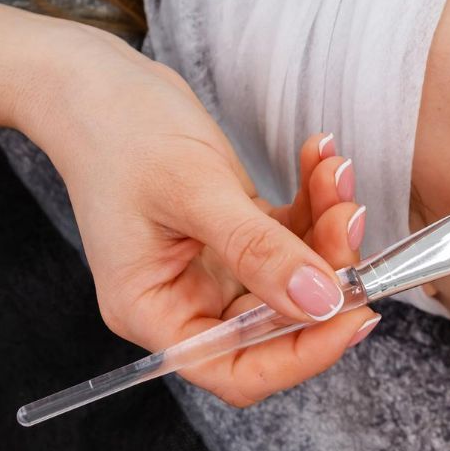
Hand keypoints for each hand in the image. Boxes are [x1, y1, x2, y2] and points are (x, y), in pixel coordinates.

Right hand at [18, 26, 378, 407]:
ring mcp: (210, 267)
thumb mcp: (193, 189)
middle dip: (325, 274)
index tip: (354, 315)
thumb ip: (258, 250)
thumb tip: (322, 302)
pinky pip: (288, 234)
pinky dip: (313, 201)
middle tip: (352, 218)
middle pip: (275, 323)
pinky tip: (319, 159)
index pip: (235, 368)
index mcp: (152, 310)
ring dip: (326, 228)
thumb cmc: (119, 130)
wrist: (95, 81)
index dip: (300, 355)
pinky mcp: (232, 233)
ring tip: (336, 172)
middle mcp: (182, 299)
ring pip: (293, 276)